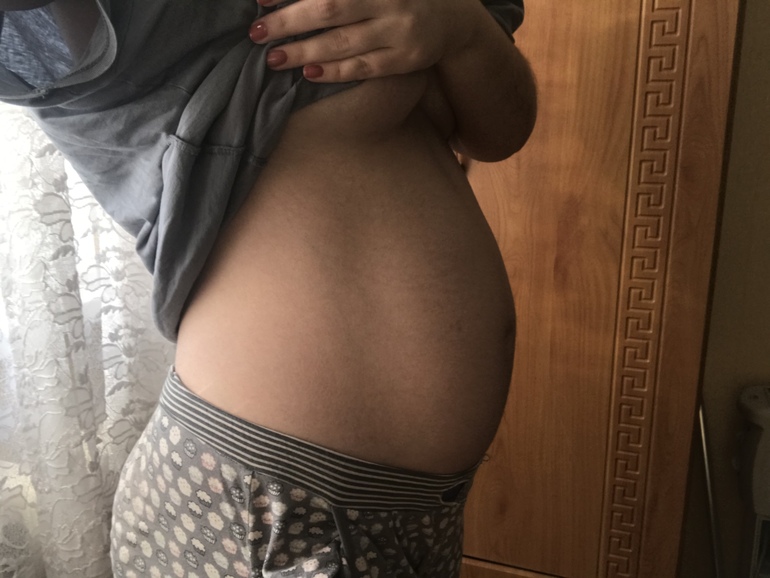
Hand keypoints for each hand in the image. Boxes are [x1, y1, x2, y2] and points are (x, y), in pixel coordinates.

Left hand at [249, 0, 475, 81]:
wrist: (453, 17)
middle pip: (330, 8)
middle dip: (288, 20)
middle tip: (257, 32)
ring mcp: (398, 30)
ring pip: (343, 42)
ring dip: (304, 51)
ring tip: (274, 58)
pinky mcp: (405, 58)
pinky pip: (364, 67)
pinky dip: (335, 71)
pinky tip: (309, 73)